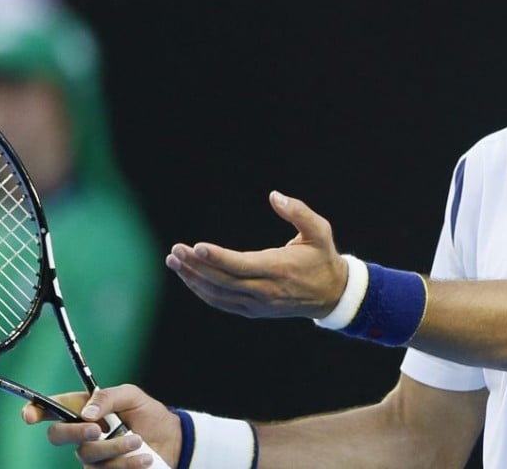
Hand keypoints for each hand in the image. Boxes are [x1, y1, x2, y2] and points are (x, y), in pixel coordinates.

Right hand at [22, 384, 180, 467]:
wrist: (170, 440)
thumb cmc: (147, 413)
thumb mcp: (131, 395)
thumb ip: (107, 397)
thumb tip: (86, 413)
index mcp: (83, 409)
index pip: (51, 409)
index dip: (34, 411)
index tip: (29, 416)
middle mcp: (82, 433)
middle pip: (57, 436)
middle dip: (74, 433)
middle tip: (97, 430)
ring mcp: (91, 456)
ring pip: (87, 455)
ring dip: (115, 448)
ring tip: (139, 440)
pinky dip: (127, 464)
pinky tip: (144, 458)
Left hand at [166, 190, 347, 318]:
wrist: (333, 295)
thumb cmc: (322, 257)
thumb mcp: (320, 230)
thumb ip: (298, 211)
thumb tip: (274, 195)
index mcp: (280, 269)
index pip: (242, 266)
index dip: (217, 258)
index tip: (195, 246)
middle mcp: (266, 291)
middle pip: (223, 282)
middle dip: (195, 266)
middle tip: (175, 251)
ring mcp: (258, 304)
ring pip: (218, 295)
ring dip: (193, 279)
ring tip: (173, 261)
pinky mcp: (253, 311)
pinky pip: (222, 303)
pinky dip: (203, 291)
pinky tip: (189, 277)